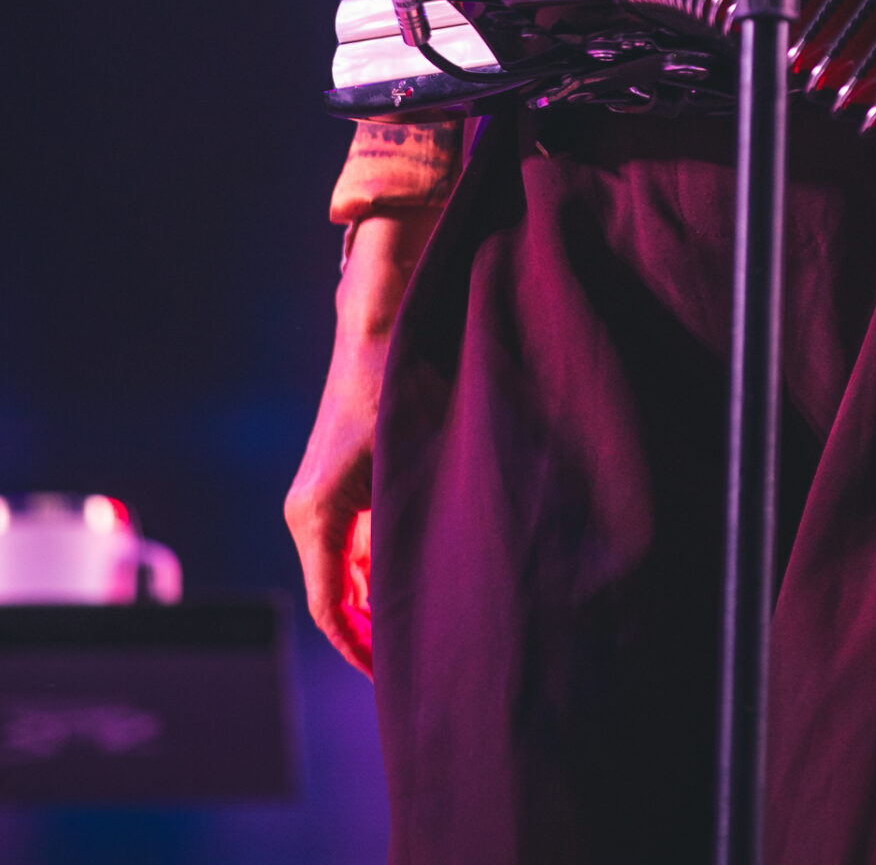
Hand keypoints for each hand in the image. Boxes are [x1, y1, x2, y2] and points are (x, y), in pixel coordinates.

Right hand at [284, 209, 438, 674]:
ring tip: (433, 627)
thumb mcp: (408, 464)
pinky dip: (383, 566)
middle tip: (426, 660)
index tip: (398, 679)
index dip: (363, 650)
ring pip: (352, 569)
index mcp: (316, 517)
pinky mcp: (337, 483)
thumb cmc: (398, 389)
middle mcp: (309, 513)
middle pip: (340, 596)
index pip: (332, 608)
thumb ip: (412, 528)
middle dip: (377, 630)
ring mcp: (321, 498)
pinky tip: (425, 577)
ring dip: (384, 597)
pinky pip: (358, 542)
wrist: (382, 325)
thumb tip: (439, 591)